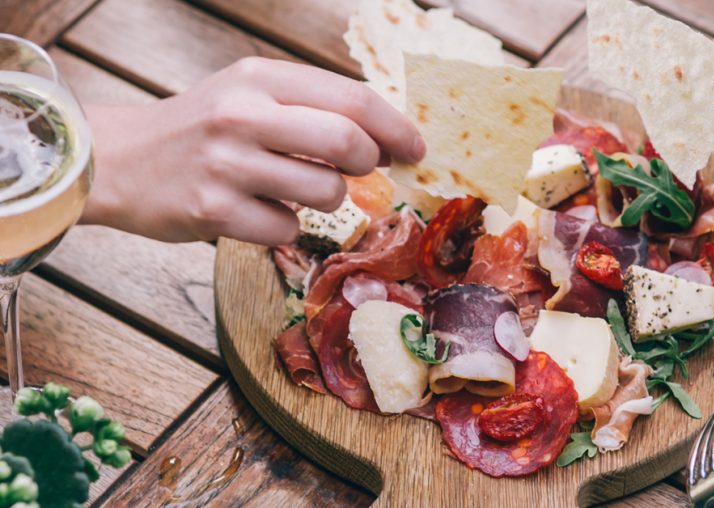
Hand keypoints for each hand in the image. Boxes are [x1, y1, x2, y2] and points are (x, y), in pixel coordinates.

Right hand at [80, 57, 424, 244]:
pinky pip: (288, 228)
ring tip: (300, 189)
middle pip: (347, 144)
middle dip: (369, 164)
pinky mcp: (213, 211)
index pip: (352, 98)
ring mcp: (227, 163)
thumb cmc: (204, 128)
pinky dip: (287, 225)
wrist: (123, 160)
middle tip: (363, 171)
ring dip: (330, 199)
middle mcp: (243, 114)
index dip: (395, 127)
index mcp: (261, 77)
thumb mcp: (251, 93)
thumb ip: (313, 106)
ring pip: (326, 192)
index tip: (414, 149)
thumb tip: (387, 137)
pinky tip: (261, 210)